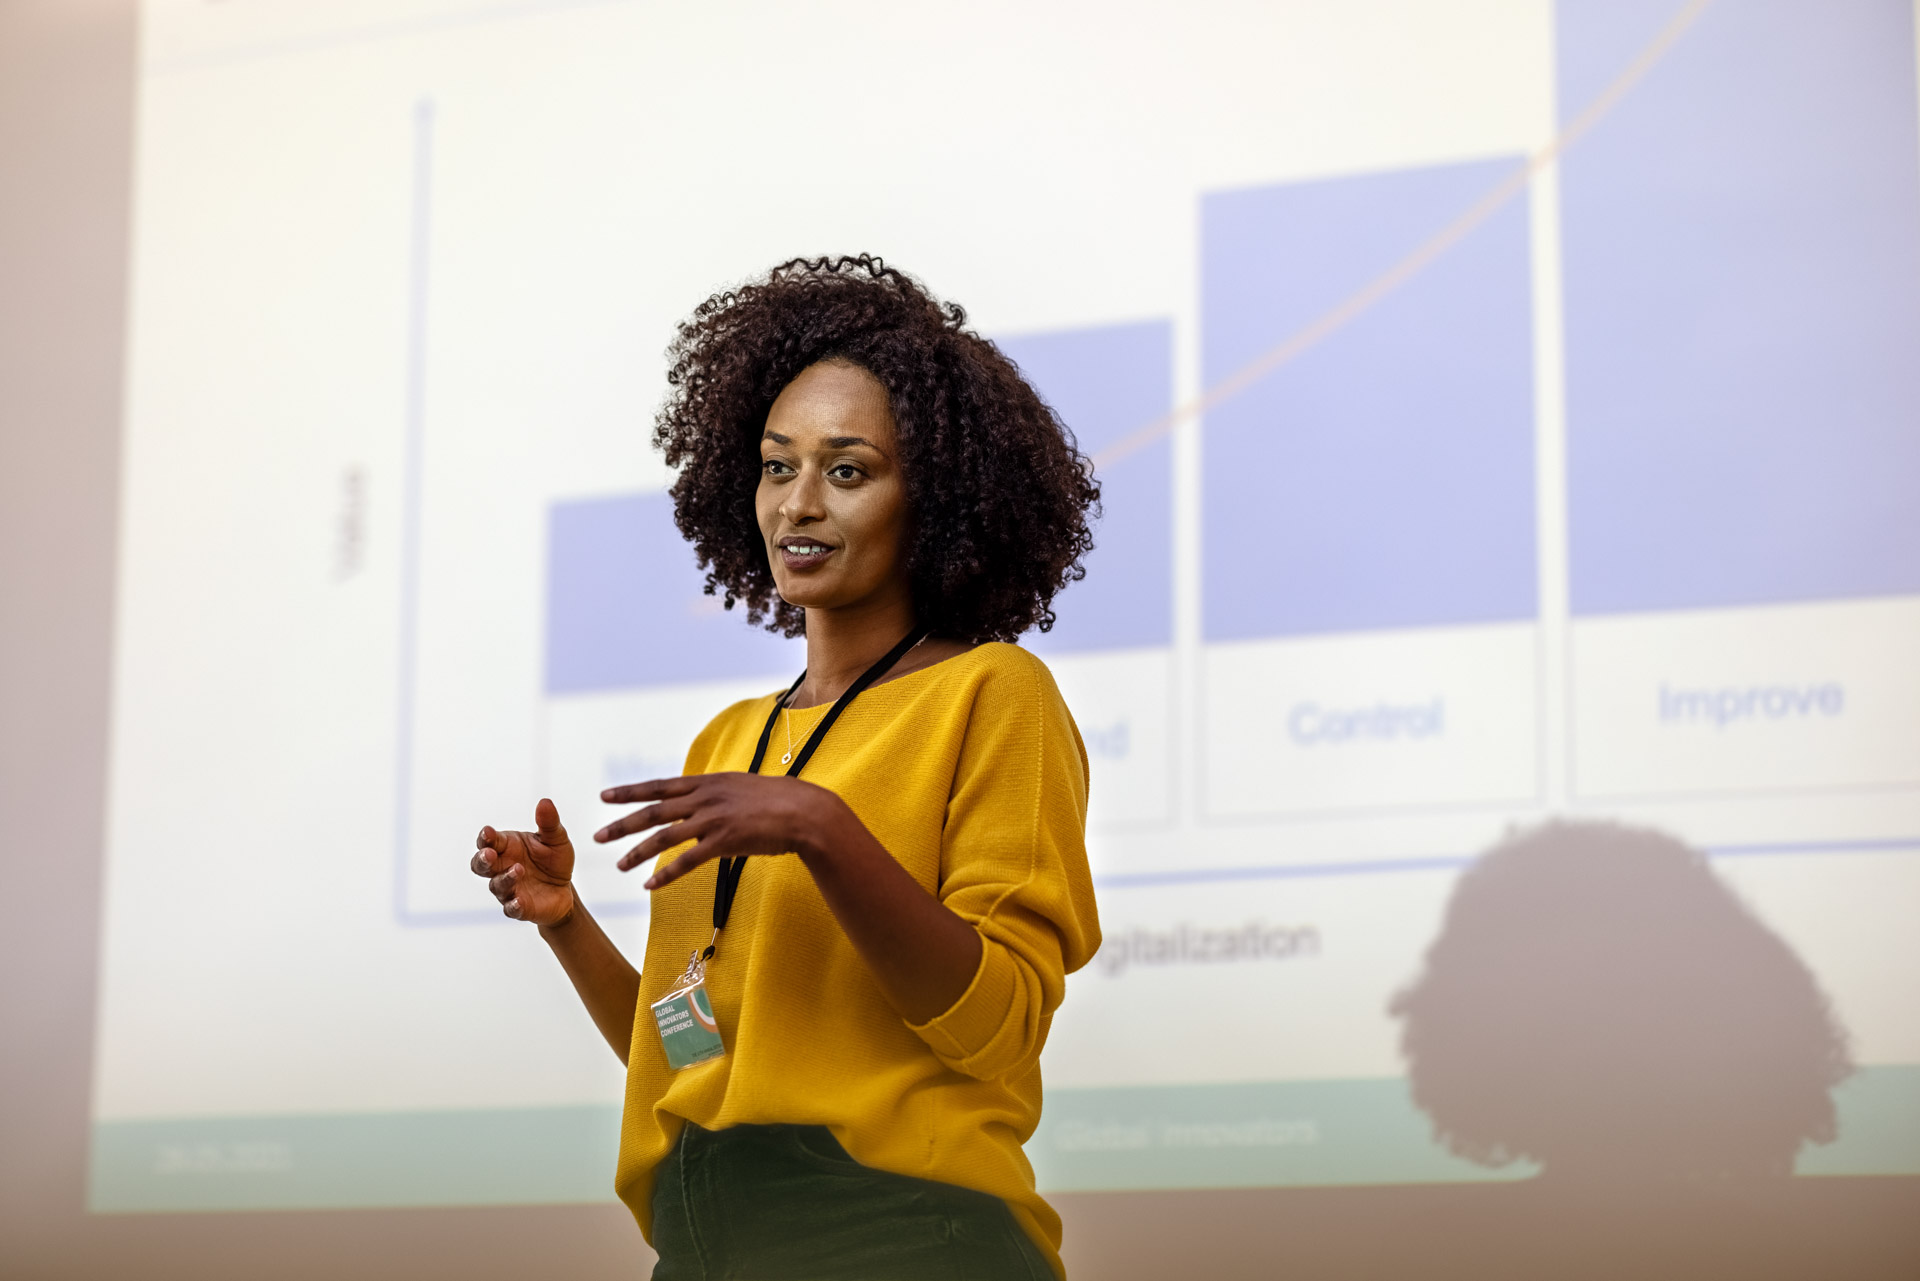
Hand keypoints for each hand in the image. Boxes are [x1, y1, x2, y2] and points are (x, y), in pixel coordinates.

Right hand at [472, 797, 576, 925]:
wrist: (565, 888)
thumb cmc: (553, 860)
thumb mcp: (556, 839)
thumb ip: (549, 823)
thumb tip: (545, 802)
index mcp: (506, 847)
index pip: (488, 841)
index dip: (485, 837)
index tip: (488, 833)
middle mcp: (501, 868)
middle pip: (480, 865)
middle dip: (482, 859)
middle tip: (489, 854)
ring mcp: (508, 888)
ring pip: (496, 885)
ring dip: (505, 878)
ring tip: (519, 870)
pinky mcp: (519, 907)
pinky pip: (511, 908)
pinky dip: (513, 905)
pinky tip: (519, 900)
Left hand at [595, 773, 842, 889]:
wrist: (805, 811)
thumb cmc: (777, 801)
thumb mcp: (739, 787)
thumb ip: (714, 793)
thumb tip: (697, 797)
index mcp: (706, 782)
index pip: (659, 786)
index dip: (630, 792)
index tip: (605, 796)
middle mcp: (705, 797)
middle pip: (653, 811)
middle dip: (622, 824)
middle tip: (597, 836)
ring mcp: (713, 819)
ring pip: (664, 836)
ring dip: (637, 852)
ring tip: (619, 866)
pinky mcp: (725, 841)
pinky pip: (687, 861)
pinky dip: (666, 874)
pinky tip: (650, 886)